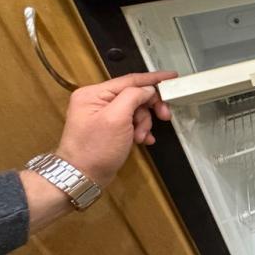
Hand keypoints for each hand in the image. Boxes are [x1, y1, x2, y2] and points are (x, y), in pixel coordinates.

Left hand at [21, 71, 176, 230]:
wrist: (82, 178)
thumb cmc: (95, 149)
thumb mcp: (116, 119)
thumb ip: (133, 97)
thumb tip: (148, 89)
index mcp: (94, 93)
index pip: (130, 80)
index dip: (153, 79)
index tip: (172, 77)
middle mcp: (97, 101)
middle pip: (134, 95)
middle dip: (149, 108)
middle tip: (165, 116)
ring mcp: (103, 115)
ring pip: (135, 110)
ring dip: (143, 123)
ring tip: (142, 137)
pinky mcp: (109, 128)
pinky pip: (130, 122)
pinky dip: (139, 130)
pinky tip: (143, 140)